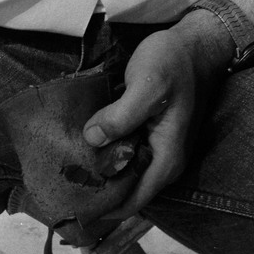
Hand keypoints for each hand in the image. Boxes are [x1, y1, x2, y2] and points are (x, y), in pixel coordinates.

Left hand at [82, 10, 234, 218]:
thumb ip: (121, 116)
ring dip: (96, 174)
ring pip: (121, 175)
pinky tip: (78, 148)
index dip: (102, 209)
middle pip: (124, 193)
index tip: (71, 205)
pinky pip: (121, 156)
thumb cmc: (173, 63)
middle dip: (95, 193)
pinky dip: (102, 156)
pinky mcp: (146, 136)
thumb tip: (92, 138)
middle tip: (60, 185)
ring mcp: (154, 150)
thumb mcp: (147, 85)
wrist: (194, 44)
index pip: (131, 203)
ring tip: (63, 170)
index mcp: (166, 160)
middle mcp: (162, 163)